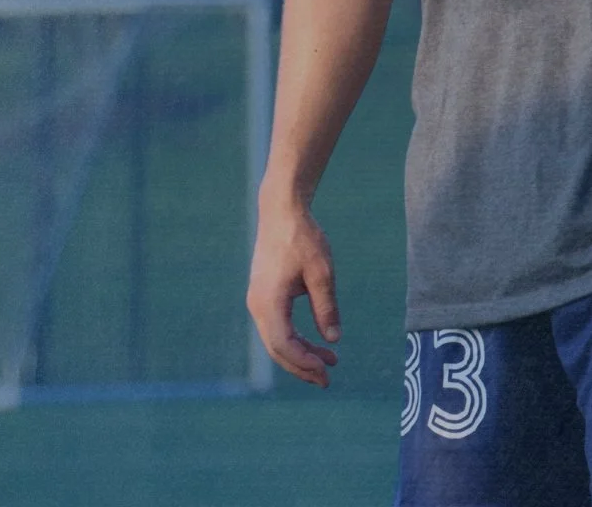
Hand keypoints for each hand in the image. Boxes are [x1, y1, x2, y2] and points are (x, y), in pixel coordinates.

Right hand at [247, 202, 341, 386]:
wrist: (282, 211)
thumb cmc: (303, 238)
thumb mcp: (322, 272)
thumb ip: (327, 307)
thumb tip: (334, 340)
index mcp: (269, 302)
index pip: (283, 345)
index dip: (304, 362)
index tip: (327, 371)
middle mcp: (257, 306)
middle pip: (277, 349)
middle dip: (302, 366)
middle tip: (328, 379)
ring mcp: (258, 301)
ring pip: (276, 340)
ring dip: (301, 353)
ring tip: (330, 362)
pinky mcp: (263, 296)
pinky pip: (277, 327)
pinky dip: (295, 338)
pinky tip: (316, 342)